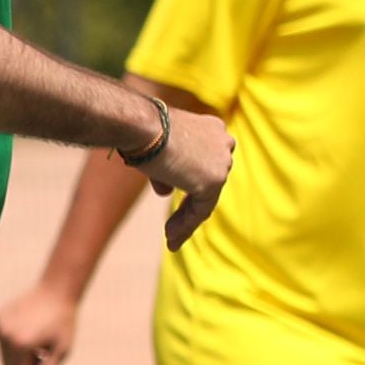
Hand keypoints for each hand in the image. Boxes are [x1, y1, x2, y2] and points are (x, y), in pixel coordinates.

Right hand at [0, 280, 80, 364]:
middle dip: (25, 362)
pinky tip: (28, 323)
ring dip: (19, 350)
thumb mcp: (62, 351)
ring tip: (36, 335)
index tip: (46, 357)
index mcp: (19, 345)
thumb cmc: (64, 323)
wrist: (57, 290)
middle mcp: (4, 336)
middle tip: (42, 347)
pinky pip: (3, 339)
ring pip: (4, 354)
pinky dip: (14, 337)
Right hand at [138, 106, 233, 248]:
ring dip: (186, 220)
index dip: (190, 180)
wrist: (142, 126)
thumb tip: (167, 192)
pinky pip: (201, 209)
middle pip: (208, 180)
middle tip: (175, 226)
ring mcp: (221, 162)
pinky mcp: (213, 180)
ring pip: (206, 198)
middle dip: (190, 205)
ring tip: (171, 238)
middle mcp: (223, 143)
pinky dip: (186, 224)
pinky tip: (171, 237)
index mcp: (213, 129)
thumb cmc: (141, 132)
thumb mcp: (157, 152)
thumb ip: (168, 172)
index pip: (205, 161)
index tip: (176, 194)